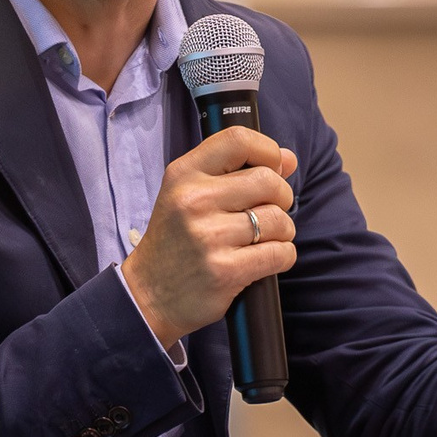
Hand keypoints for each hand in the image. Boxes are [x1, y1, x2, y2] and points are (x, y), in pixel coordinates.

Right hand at [119, 125, 298, 346]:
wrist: (149, 295)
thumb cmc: (176, 241)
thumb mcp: (190, 195)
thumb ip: (237, 171)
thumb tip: (288, 159)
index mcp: (183, 175)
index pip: (238, 140)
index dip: (267, 150)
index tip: (273, 168)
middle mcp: (193, 200)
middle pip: (269, 181)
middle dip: (281, 197)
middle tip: (268, 212)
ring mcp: (208, 236)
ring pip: (279, 219)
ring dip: (282, 231)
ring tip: (262, 239)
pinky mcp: (225, 270)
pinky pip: (280, 253)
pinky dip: (282, 256)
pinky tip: (264, 260)